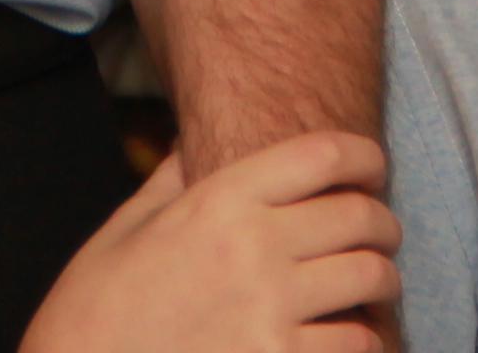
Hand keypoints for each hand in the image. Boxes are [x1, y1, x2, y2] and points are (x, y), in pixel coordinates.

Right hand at [24, 130, 399, 352]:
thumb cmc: (95, 310)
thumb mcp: (127, 229)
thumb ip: (173, 181)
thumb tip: (197, 143)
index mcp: (218, 202)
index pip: (322, 154)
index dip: (362, 156)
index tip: (372, 168)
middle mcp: (253, 248)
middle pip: (358, 215)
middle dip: (381, 223)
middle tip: (380, 234)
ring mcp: (271, 312)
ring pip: (370, 279)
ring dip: (379, 283)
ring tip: (372, 287)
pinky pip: (357, 342)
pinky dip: (363, 338)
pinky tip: (349, 336)